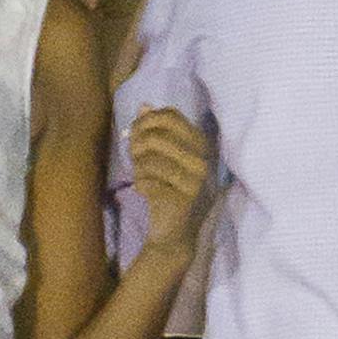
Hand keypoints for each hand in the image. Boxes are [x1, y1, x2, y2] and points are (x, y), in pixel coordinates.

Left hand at [129, 106, 214, 259]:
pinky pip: (147, 181)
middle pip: (156, 136)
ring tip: (141, 176)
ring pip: (150, 159)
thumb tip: (144, 106)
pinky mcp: (183, 200)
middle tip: (135, 158)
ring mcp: (195, 181)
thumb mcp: (160, 157)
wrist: (174, 232)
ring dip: (138, 168)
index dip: (145, 122)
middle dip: (137, 145)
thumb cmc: (166, 189)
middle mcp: (203, 160)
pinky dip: (140, 185)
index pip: (170, 116)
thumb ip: (154, 131)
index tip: (135, 135)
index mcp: (200, 144)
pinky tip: (145, 192)